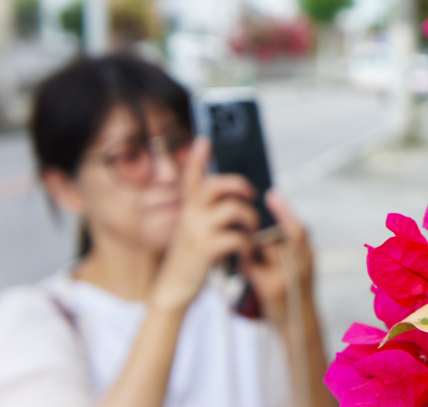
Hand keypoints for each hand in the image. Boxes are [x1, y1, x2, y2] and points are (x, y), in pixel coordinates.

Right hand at [149, 138, 259, 311]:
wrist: (174, 287)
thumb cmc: (192, 258)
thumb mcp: (194, 230)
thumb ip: (207, 213)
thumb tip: (233, 196)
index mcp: (188, 208)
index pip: (191, 177)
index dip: (197, 158)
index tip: (205, 140)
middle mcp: (189, 215)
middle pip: (215, 185)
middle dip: (239, 184)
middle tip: (251, 194)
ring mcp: (197, 230)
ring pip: (233, 209)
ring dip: (250, 218)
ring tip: (252, 229)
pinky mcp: (206, 249)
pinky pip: (237, 237)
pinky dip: (248, 244)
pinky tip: (247, 251)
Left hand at [239, 192, 313, 330]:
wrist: (298, 327)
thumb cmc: (295, 292)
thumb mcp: (302, 267)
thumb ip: (293, 246)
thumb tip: (278, 217)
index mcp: (308, 256)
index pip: (298, 227)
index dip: (284, 209)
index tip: (270, 195)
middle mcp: (300, 264)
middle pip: (277, 235)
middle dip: (260, 227)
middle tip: (244, 219)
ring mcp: (285, 276)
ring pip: (261, 248)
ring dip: (249, 246)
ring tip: (243, 248)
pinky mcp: (269, 288)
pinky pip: (250, 267)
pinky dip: (243, 263)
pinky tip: (241, 265)